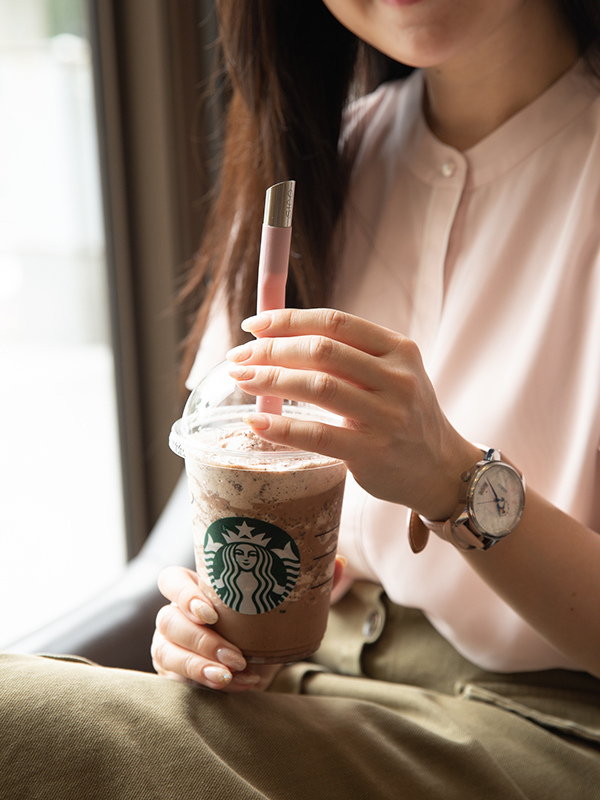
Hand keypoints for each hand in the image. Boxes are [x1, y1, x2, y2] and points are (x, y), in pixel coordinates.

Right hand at [152, 557, 348, 690]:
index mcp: (199, 586)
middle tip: (235, 656)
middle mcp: (177, 612)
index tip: (211, 613)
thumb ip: (311, 584)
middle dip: (200, 640)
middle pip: (168, 619)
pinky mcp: (173, 671)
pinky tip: (232, 686)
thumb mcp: (289, 606)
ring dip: (198, 665)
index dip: (184, 595)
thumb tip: (341, 561)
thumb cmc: (265, 625)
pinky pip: (176, 677)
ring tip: (231, 675)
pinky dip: (204, 682)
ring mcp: (171, 643)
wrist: (257, 662)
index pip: (172, 581)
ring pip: (166, 649)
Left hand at [227, 308, 480, 520]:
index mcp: (398, 350)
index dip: (288, 319)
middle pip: (322, 350)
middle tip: (238, 356)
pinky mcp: (372, 452)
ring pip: (318, 387)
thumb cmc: (404, 416)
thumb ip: (349, 357)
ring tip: (242, 379)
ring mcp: (387, 416)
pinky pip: (317, 435)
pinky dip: (280, 426)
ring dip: (270, 380)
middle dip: (271, 350)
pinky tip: (255, 421)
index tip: (254, 325)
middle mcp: (397, 378)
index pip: (335, 322)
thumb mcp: (392, 375)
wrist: (440, 468)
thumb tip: (278, 340)